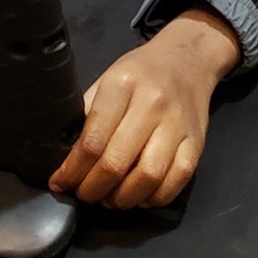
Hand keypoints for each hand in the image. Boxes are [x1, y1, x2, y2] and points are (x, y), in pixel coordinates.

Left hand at [49, 7, 240, 207]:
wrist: (188, 58)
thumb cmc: (141, 72)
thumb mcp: (107, 80)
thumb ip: (88, 115)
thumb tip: (64, 158)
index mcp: (123, 84)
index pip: (92, 140)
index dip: (72, 170)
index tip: (60, 183)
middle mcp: (152, 103)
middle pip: (116, 163)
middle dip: (93, 189)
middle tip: (84, 194)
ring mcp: (177, 123)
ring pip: (148, 177)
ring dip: (122, 199)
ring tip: (110, 199)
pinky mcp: (197, 141)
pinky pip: (176, 181)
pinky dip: (154, 198)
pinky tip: (139, 195)